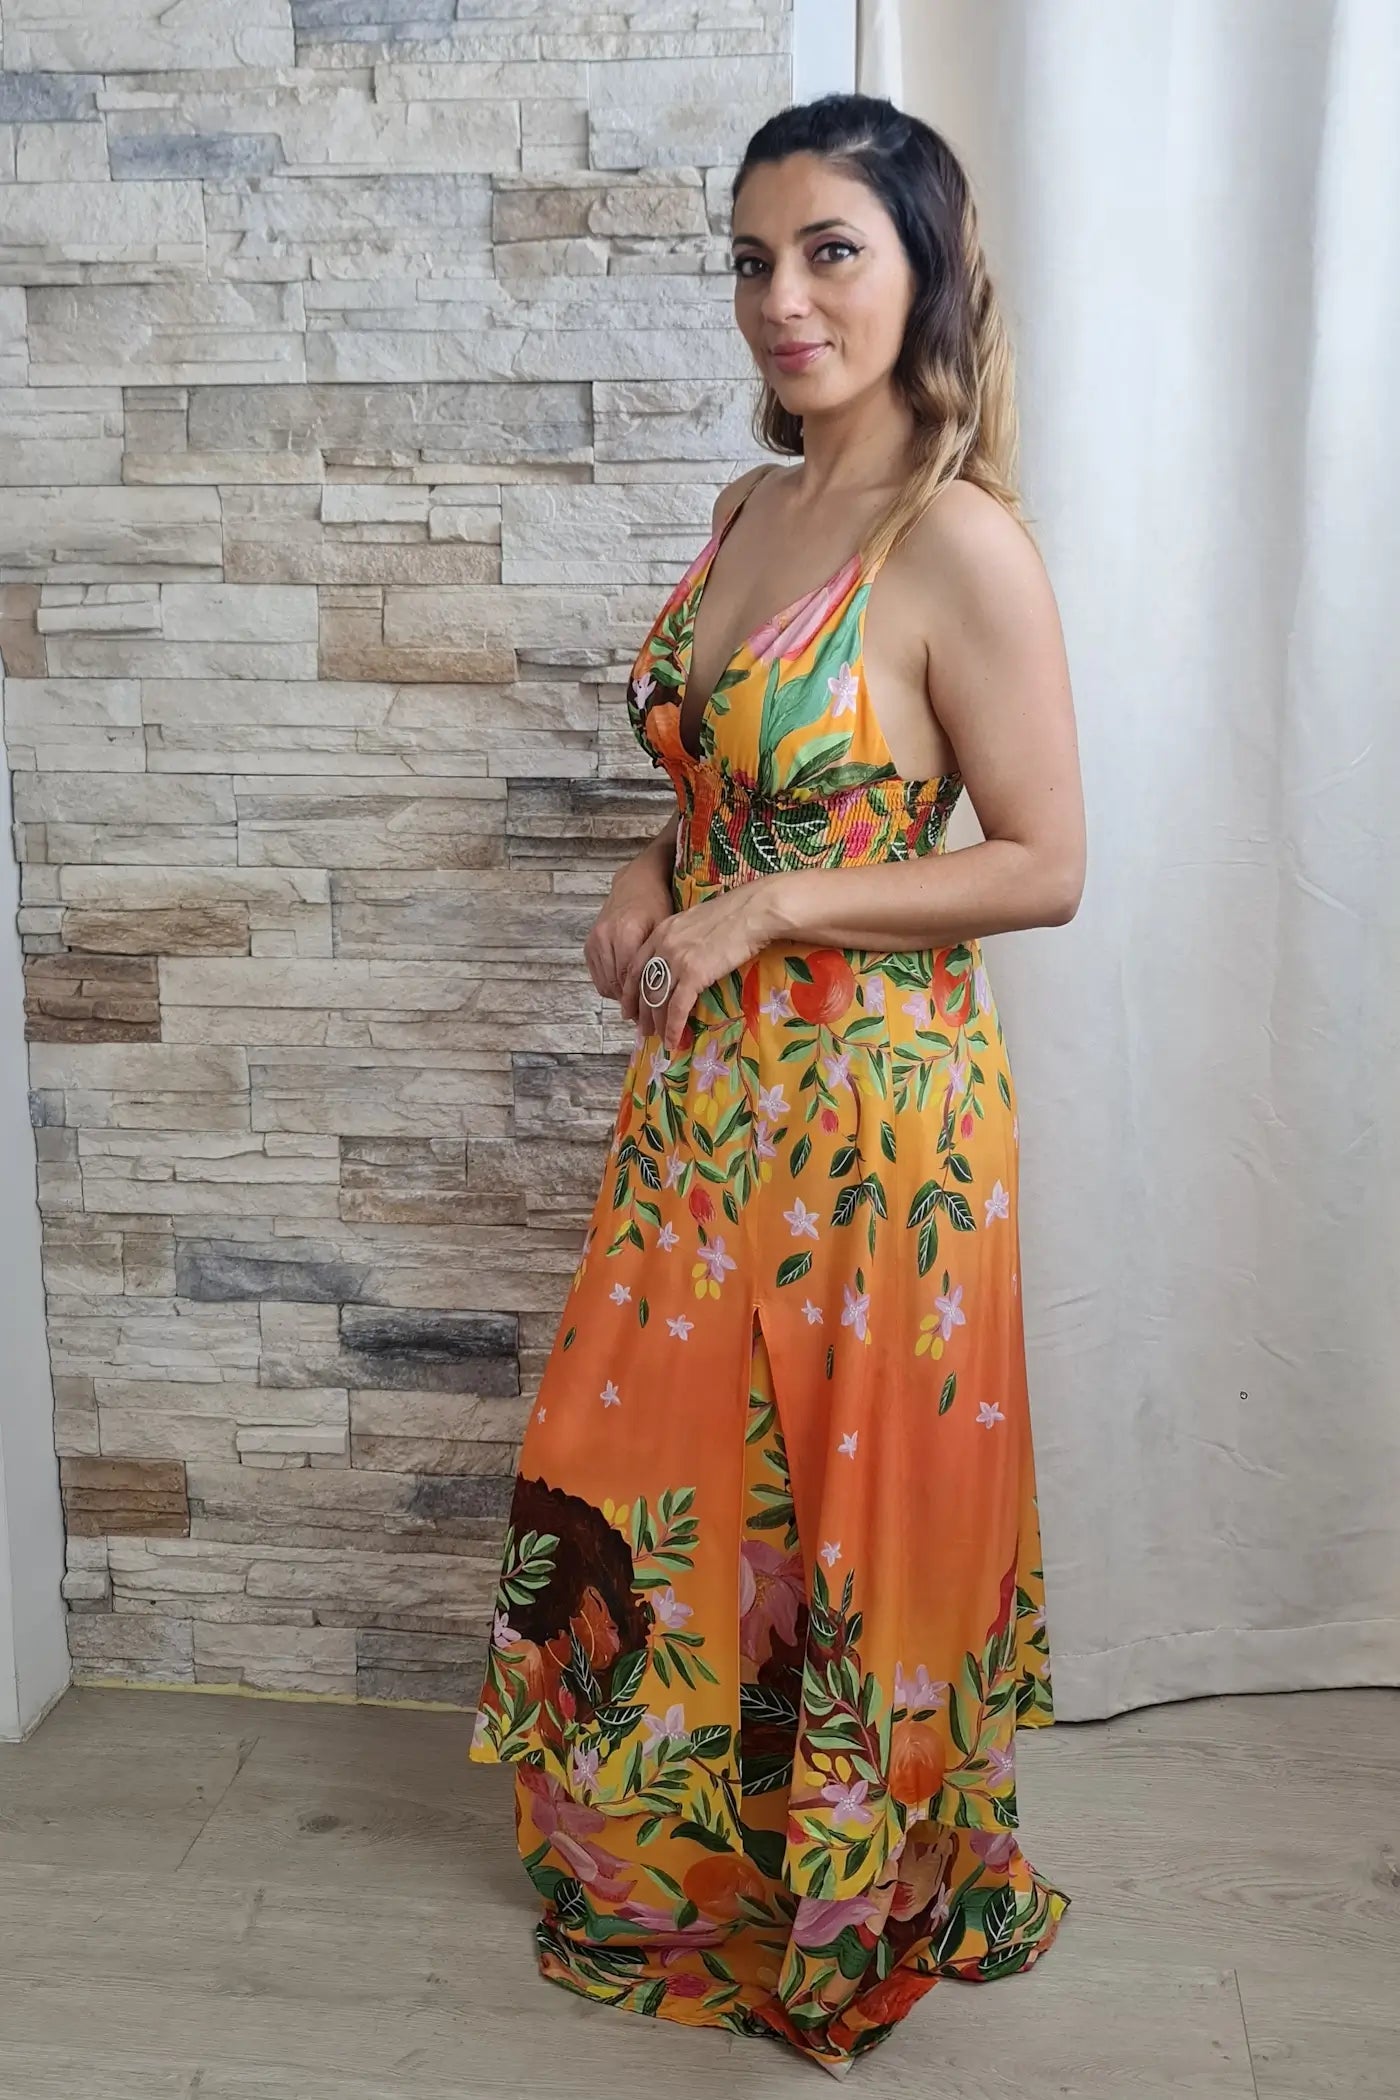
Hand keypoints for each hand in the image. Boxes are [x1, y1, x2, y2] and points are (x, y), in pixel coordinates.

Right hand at [585, 848, 674, 1004]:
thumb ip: (662, 959)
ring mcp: (594, 941)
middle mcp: (606, 937)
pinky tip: (626, 987)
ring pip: (606, 984)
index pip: (631, 979)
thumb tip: (669, 993)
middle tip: (648, 1017)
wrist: (635, 883)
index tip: (654, 1015)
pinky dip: (611, 987)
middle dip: (632, 1003)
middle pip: (617, 984)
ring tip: (639, 1004)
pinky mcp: (588, 945)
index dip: (642, 1000)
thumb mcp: (666, 929)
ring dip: (621, 997)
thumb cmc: (657, 904)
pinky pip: (597, 977)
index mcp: (627, 933)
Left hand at [620, 879, 784, 1053]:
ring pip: (657, 1000)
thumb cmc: (735, 914)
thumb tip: (684, 957)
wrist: (753, 911)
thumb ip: (682, 939)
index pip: (635, 966)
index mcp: (662, 932)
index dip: (630, 990)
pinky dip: (673, 1028)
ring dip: (657, 1024)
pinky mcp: (694, 974)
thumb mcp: (696, 922)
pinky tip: (673, 1040)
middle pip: (642, 986)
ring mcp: (677, 960)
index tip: (631, 1006)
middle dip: (641, 1012)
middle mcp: (663, 946)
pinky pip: (677, 1008)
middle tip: (643, 1029)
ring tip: (659, 1038)